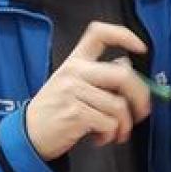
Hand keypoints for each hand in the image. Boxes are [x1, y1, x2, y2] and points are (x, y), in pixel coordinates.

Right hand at [24, 22, 151, 159]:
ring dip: (123, 125)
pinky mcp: (75, 113)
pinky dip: (111, 135)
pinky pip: (109, 123)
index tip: (141, 48)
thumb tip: (127, 67)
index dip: (124, 36)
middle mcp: (74, 72)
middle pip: (123, 75)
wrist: (28, 134)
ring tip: (114, 132)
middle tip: (141, 112)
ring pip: (119, 106)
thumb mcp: (71, 85)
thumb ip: (98, 76)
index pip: (99, 34)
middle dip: (141, 96)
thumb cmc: (55, 110)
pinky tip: (101, 137)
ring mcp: (73, 92)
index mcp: (75, 61)